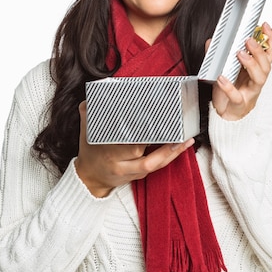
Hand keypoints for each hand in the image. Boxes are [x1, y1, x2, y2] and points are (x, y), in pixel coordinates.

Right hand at [74, 101, 194, 196]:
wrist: (90, 179)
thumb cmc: (90, 151)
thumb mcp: (86, 130)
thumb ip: (88, 110)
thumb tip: (96, 92)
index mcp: (106, 149)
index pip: (124, 139)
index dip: (138, 132)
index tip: (151, 119)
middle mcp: (118, 163)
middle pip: (140, 151)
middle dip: (158, 140)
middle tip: (174, 126)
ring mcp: (129, 171)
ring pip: (153, 163)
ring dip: (171, 152)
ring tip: (185, 139)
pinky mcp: (138, 176)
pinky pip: (156, 167)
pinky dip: (169, 157)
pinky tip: (181, 146)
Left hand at [210, 22, 271, 120]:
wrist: (228, 114)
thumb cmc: (232, 91)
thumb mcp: (227, 69)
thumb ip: (219, 55)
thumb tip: (211, 41)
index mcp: (256, 70)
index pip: (269, 53)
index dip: (271, 40)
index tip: (266, 26)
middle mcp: (256, 79)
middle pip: (266, 64)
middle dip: (259, 50)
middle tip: (249, 40)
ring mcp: (250, 91)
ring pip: (259, 78)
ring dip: (251, 64)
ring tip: (239, 54)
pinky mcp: (240, 103)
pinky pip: (236, 96)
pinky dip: (229, 87)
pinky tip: (222, 79)